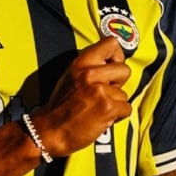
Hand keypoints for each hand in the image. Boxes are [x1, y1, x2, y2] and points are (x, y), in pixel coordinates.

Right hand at [33, 36, 131, 156]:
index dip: (117, 57)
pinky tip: (102, 118)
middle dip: (118, 84)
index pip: (112, 44)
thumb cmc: (59, 108)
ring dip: (115, 104)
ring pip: (124, 94)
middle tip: (104, 93)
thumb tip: (111, 64)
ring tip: (97, 109)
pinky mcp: (107, 107)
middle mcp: (90, 73)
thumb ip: (89, 68)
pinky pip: (126, 109)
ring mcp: (100, 90)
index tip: (112, 67)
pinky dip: (117, 116)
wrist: (48, 131)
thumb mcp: (70, 77)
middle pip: (125, 70)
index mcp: (80, 63)